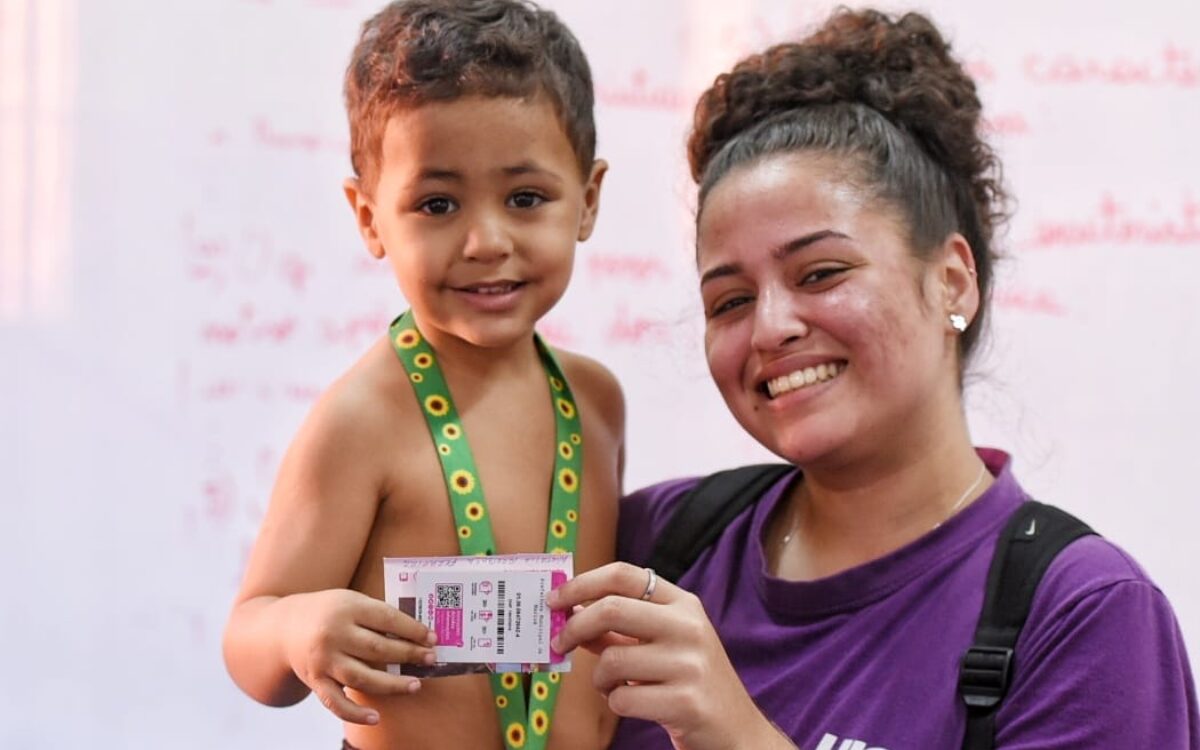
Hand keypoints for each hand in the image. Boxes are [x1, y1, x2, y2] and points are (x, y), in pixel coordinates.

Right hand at [281, 589, 436, 724]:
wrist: (282, 628)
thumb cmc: (328, 613)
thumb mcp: (350, 602)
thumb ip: (377, 616)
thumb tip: (417, 636)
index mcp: (347, 607)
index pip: (387, 619)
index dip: (412, 630)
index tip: (432, 638)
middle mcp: (333, 634)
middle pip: (377, 649)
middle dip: (408, 655)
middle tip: (430, 660)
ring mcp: (323, 660)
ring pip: (362, 678)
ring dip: (392, 685)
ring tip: (415, 685)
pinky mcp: (315, 681)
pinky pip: (336, 702)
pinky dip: (355, 713)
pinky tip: (376, 717)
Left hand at [548, 563, 793, 749]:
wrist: (736, 731)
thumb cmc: (689, 682)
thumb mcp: (662, 644)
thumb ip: (620, 629)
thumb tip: (569, 613)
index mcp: (683, 604)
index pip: (624, 575)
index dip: (582, 583)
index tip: (554, 599)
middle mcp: (689, 627)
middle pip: (612, 609)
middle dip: (574, 626)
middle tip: (559, 642)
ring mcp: (690, 664)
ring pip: (612, 660)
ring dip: (599, 678)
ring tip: (612, 686)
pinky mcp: (686, 702)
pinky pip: (622, 698)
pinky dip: (616, 703)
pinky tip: (633, 703)